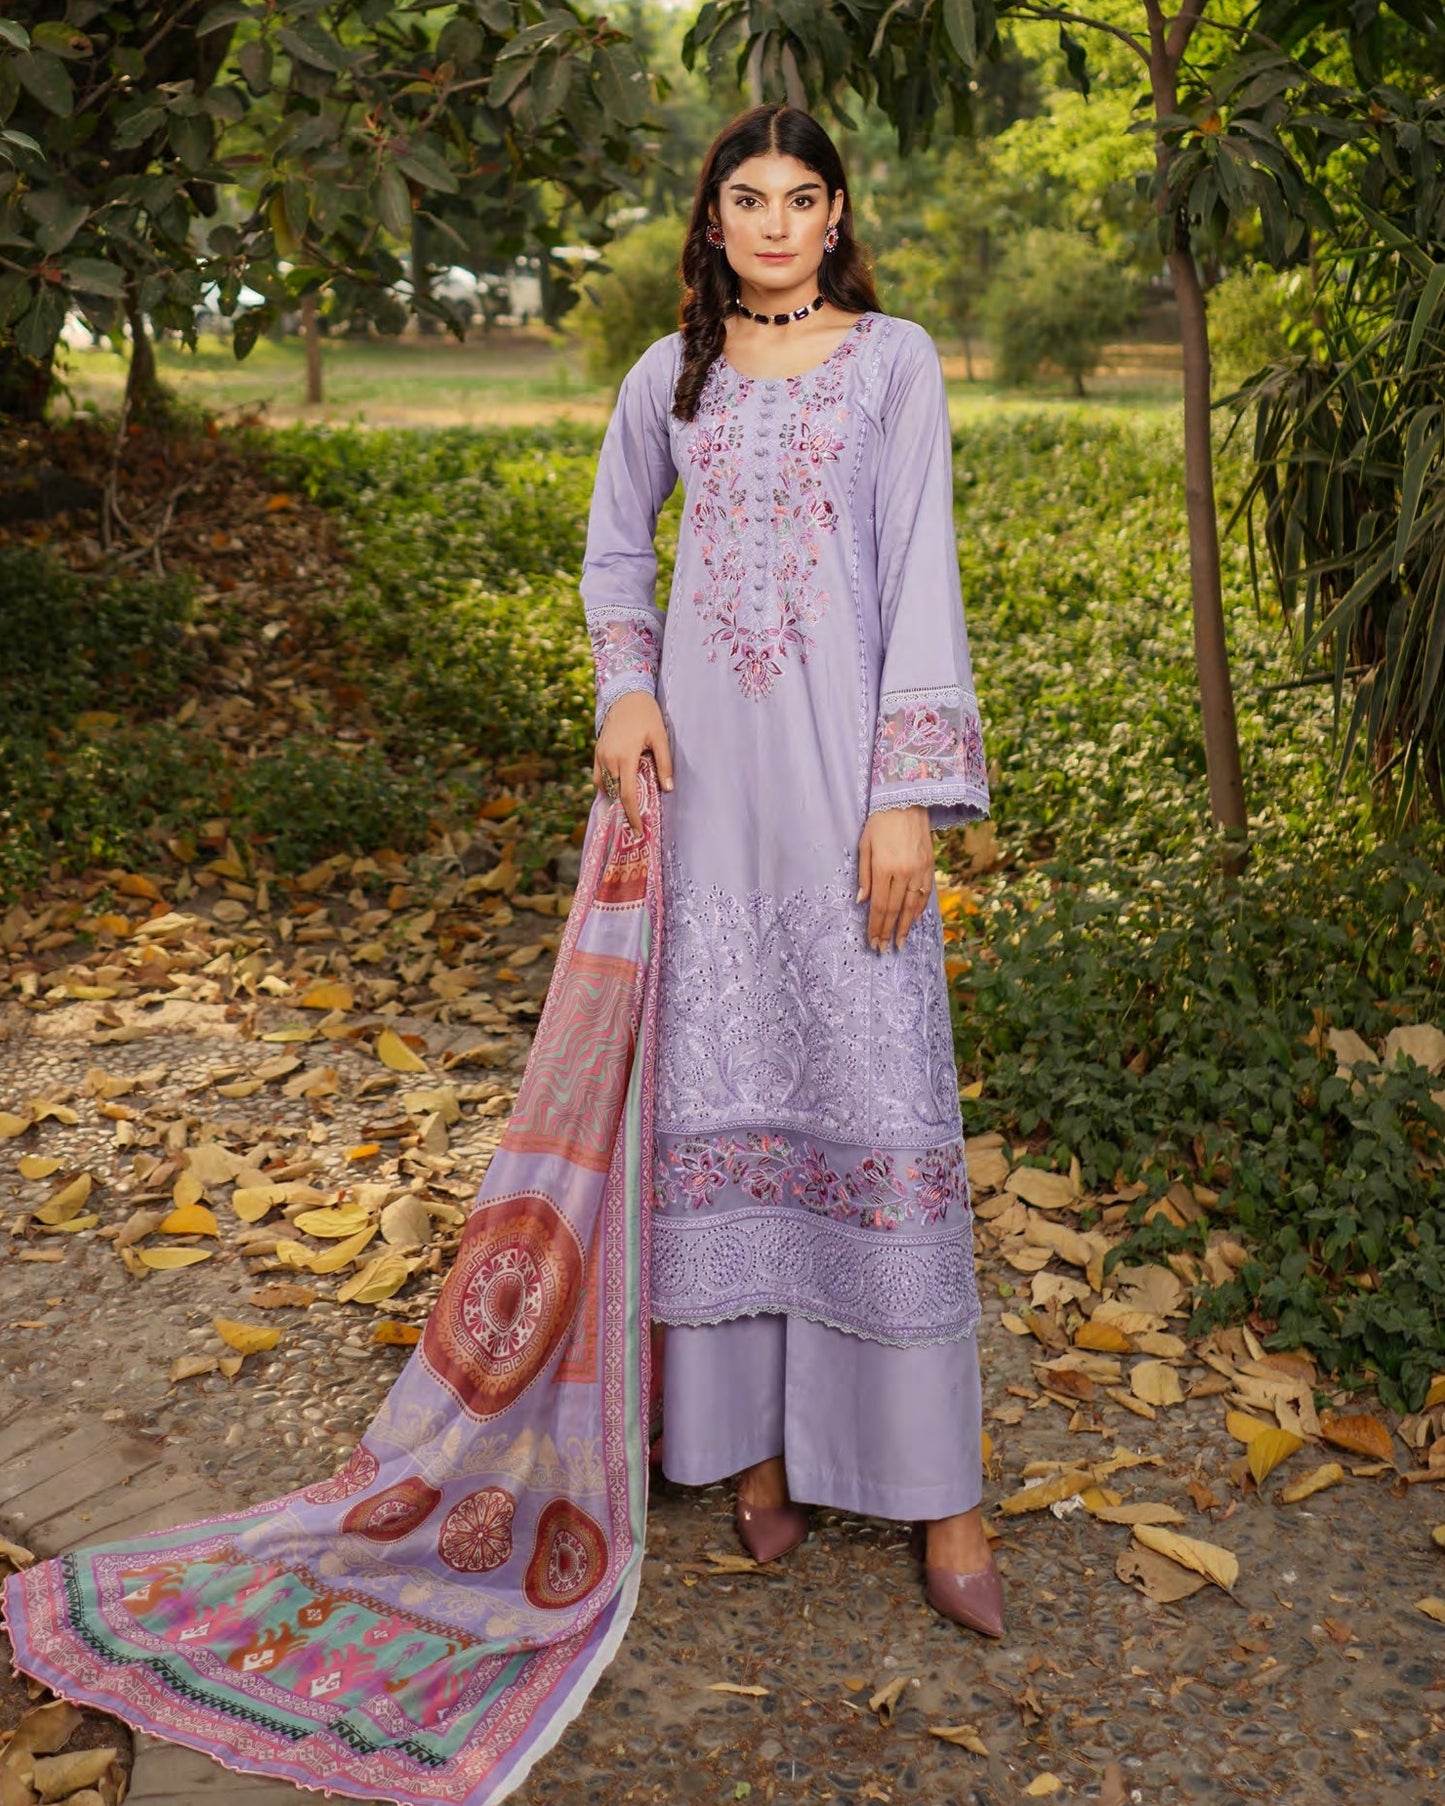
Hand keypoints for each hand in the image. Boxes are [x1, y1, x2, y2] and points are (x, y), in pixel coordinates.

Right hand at [594, 691, 673, 832]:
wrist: (626, 695)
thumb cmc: (647, 716)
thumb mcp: (661, 738)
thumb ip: (664, 764)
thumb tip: (668, 789)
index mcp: (625, 757)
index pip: (627, 795)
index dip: (633, 816)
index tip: (638, 831)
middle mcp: (609, 759)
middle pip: (615, 793)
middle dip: (624, 810)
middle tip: (637, 823)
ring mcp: (600, 756)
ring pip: (604, 786)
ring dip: (616, 796)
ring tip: (630, 805)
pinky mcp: (597, 752)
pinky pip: (598, 776)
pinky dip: (608, 785)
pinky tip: (620, 787)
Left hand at [856, 806, 932, 951]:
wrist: (906, 800)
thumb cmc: (879, 822)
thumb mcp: (864, 845)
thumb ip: (864, 875)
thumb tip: (862, 901)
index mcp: (884, 868)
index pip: (879, 906)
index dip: (876, 927)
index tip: (873, 942)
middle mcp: (903, 872)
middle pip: (895, 910)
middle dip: (888, 932)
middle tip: (884, 949)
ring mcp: (919, 870)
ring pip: (912, 905)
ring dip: (905, 926)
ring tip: (900, 942)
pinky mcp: (930, 865)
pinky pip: (925, 893)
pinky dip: (919, 909)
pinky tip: (913, 920)